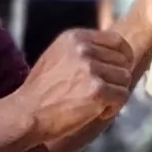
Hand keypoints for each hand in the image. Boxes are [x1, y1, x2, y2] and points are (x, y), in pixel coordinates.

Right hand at [16, 28, 136, 146]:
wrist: (25, 114)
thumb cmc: (41, 91)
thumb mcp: (57, 56)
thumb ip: (82, 49)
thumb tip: (115, 51)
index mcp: (75, 37)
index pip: (117, 40)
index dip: (124, 58)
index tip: (119, 73)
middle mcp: (84, 49)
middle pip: (123, 61)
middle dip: (117, 80)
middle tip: (101, 95)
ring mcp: (91, 69)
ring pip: (125, 79)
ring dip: (115, 95)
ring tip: (97, 105)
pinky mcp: (97, 90)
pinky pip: (122, 96)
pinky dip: (113, 108)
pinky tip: (98, 113)